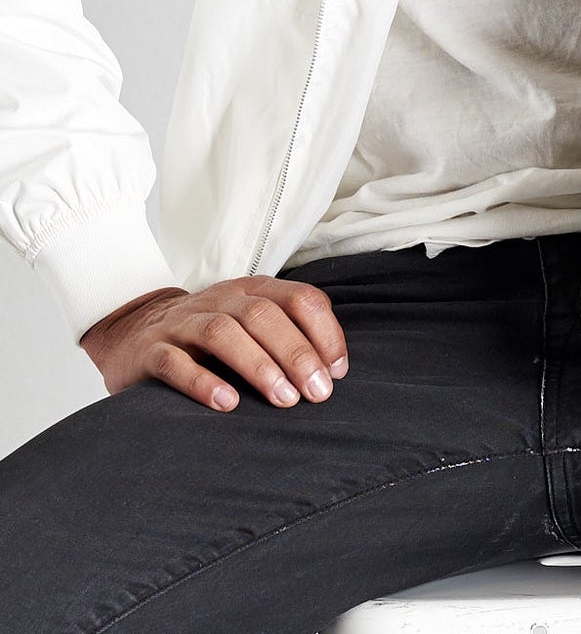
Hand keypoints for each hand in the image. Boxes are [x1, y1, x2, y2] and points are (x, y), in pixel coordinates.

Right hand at [79, 278, 349, 411]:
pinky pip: (175, 362)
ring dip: (259, 366)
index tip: (337, 372)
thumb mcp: (248, 325)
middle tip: (317, 393)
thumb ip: (287, 337)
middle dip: (297, 354)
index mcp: (252, 290)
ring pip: (224, 333)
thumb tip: (332, 371)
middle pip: (264, 315)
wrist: (129, 334)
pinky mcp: (149, 351)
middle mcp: (220, 299)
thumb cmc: (205, 338)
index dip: (324, 332)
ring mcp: (182, 323)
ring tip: (283, 399)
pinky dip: (202, 382)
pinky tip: (226, 403)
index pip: (299, 298)